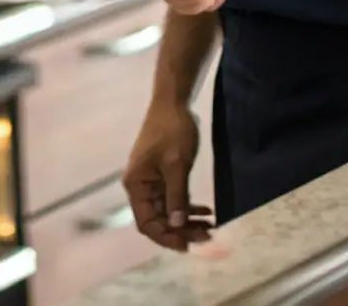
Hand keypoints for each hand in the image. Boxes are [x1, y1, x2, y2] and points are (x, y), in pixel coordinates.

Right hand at [123, 100, 212, 250]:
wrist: (173, 102)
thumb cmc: (172, 131)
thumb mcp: (176, 165)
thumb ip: (176, 196)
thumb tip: (177, 226)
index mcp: (136, 185)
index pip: (147, 223)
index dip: (166, 237)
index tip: (188, 245)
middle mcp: (140, 186)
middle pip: (158, 219)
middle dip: (181, 230)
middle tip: (207, 235)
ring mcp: (151, 181)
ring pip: (168, 211)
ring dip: (187, 220)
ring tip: (210, 226)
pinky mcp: (162, 175)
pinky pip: (173, 198)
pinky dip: (188, 206)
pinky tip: (206, 210)